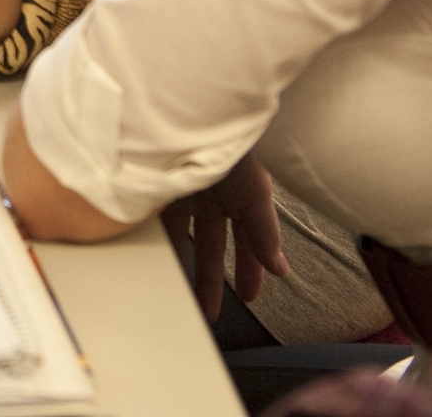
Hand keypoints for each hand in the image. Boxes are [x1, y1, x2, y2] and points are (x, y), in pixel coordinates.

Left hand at [159, 152, 288, 319]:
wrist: (189, 119)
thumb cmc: (229, 147)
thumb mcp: (255, 193)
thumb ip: (265, 232)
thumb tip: (279, 269)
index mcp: (237, 194)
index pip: (246, 239)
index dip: (249, 268)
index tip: (250, 294)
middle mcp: (208, 195)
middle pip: (211, 246)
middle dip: (212, 279)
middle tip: (211, 312)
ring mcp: (179, 193)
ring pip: (181, 240)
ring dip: (182, 269)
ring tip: (180, 300)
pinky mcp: (152, 192)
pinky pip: (153, 225)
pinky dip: (155, 246)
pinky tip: (153, 267)